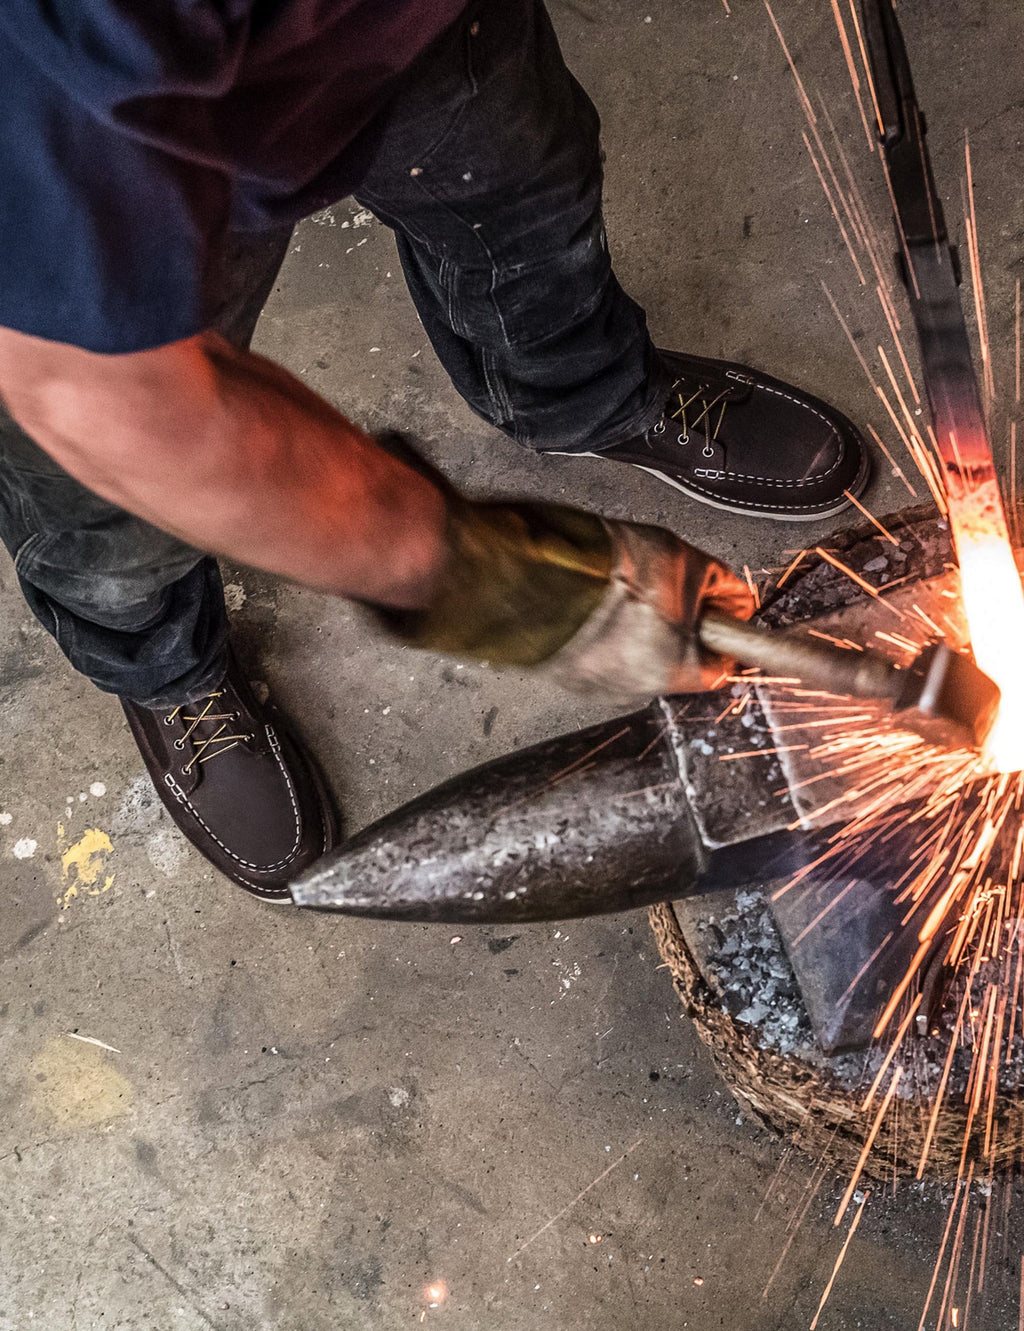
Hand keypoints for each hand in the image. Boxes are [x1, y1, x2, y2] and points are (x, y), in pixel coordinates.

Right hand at [377, 486, 754, 699]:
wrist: (519, 576)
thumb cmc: (600, 570)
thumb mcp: (681, 561)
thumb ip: (718, 584)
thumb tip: (736, 599)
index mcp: (676, 670)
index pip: (724, 666)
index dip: (725, 629)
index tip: (719, 606)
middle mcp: (636, 688)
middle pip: (675, 659)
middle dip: (675, 622)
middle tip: (662, 583)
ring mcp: (593, 683)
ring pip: (631, 653)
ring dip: (632, 623)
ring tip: (616, 584)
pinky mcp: (559, 672)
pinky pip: (591, 651)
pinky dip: (593, 627)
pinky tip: (585, 595)